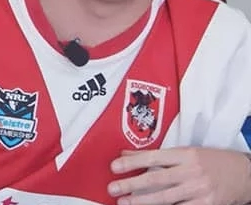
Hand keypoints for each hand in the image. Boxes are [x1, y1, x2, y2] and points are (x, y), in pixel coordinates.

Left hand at [107, 147, 250, 204]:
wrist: (244, 174)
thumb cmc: (213, 161)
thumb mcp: (187, 152)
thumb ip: (158, 155)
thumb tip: (127, 154)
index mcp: (186, 154)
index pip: (153, 156)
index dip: (132, 162)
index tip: (114, 167)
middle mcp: (192, 171)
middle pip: (156, 178)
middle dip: (132, 184)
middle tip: (113, 188)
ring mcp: (199, 190)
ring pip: (165, 198)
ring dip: (142, 201)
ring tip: (125, 202)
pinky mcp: (206, 204)